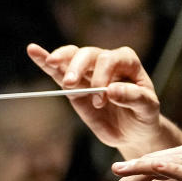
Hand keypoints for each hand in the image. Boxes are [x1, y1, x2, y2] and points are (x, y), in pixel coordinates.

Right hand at [26, 43, 162, 155]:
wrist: (133, 130)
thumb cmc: (144, 116)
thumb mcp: (147, 109)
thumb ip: (133, 98)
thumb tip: (112, 91)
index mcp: (128, 63)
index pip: (111, 59)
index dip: (104, 75)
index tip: (104, 97)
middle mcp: (108, 62)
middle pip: (89, 54)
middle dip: (78, 66)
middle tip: (71, 84)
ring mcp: (89, 72)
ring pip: (73, 57)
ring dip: (61, 60)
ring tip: (52, 63)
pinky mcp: (75, 85)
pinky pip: (58, 71)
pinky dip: (45, 61)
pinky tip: (34, 51)